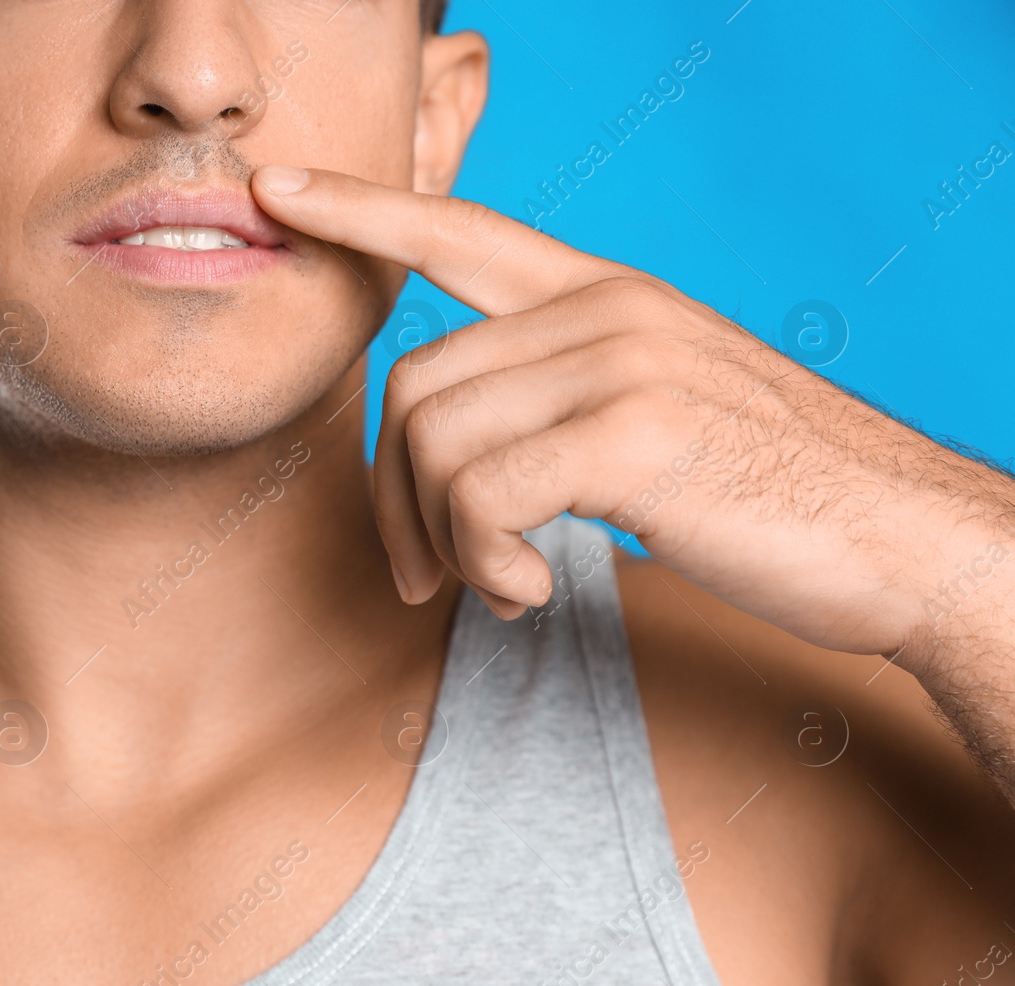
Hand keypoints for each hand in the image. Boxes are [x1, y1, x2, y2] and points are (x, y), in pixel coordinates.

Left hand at [251, 164, 1013, 658]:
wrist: (902, 540)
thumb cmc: (775, 491)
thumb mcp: (662, 407)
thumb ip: (564, 395)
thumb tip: (452, 449)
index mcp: (606, 296)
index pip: (462, 231)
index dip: (363, 212)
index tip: (281, 193)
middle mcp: (605, 310)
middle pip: (414, 384)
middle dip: (392, 497)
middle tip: (422, 576)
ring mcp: (620, 363)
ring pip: (435, 442)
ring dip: (443, 542)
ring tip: (498, 587)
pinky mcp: (632, 433)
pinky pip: (482, 497)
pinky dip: (485, 565)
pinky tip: (532, 593)